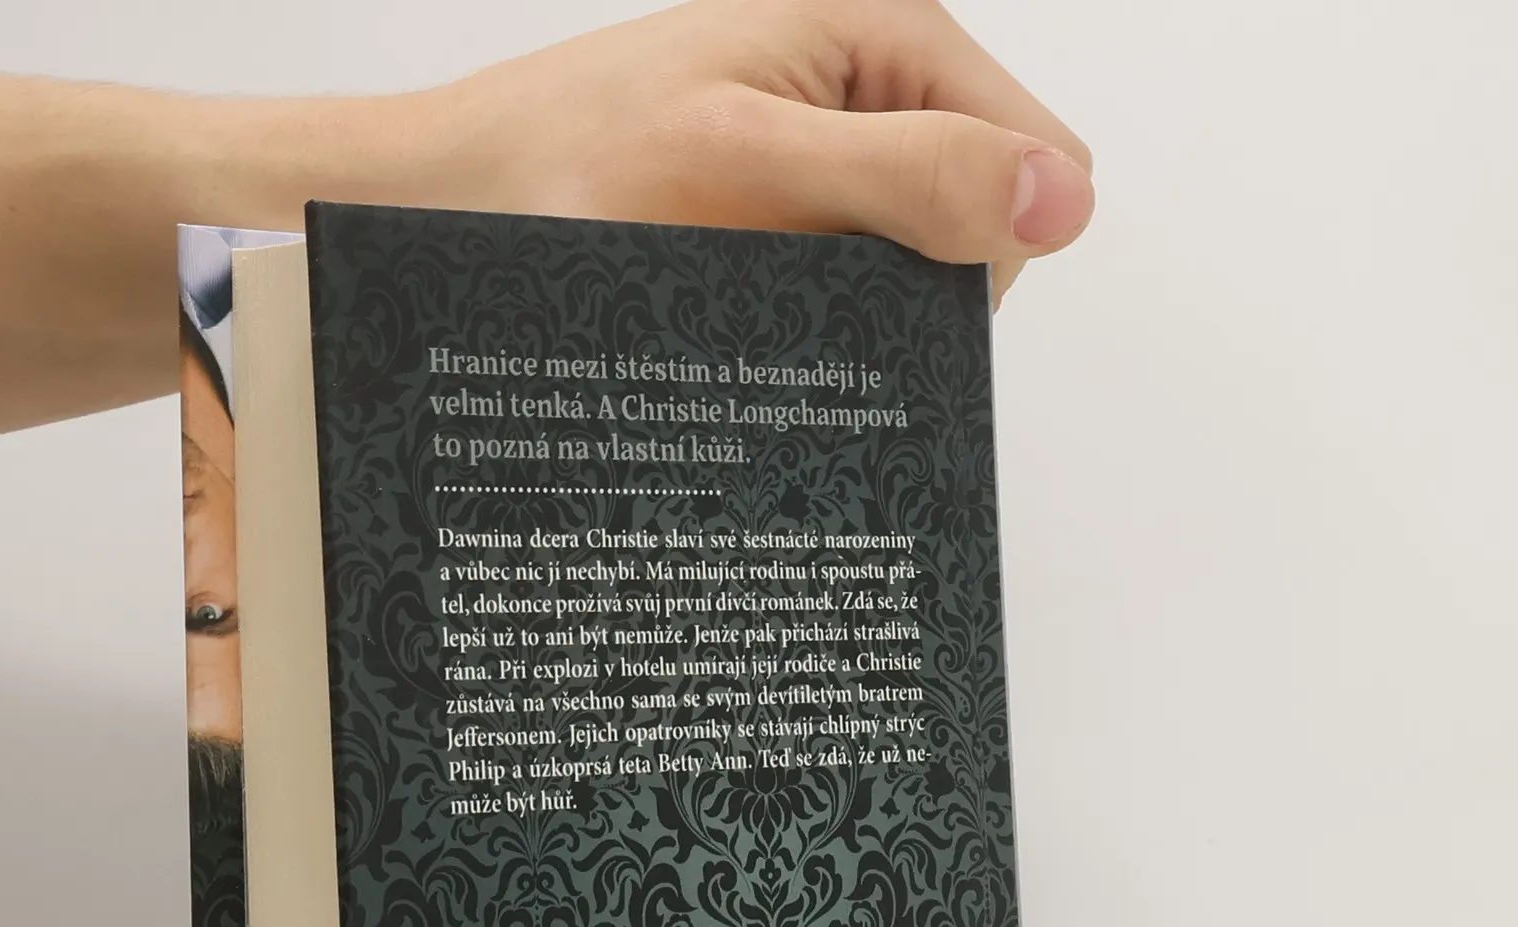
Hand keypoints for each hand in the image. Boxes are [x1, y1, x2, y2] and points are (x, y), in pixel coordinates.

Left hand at [420, 0, 1093, 300]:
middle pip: (982, 209)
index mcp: (891, 34)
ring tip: (762, 292)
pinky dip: (821, 301)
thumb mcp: (755, 163)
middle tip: (805, 294)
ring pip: (919, 249)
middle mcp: (871, 80)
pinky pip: (854, 262)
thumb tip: (1058, 199)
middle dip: (920, 277)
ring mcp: (828, 140)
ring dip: (863, 298)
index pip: (1040, 157)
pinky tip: (752, 299)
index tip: (885, 291)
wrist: (460, 193)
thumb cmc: (577, 166)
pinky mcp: (784, 194)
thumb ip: (909, 174)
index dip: (989, 244)